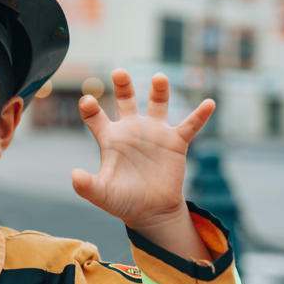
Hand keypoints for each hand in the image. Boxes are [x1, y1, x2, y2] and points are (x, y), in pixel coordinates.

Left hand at [71, 69, 213, 232]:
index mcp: (109, 138)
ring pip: (157, 104)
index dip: (90, 108)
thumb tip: (74, 175)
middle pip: (125, 100)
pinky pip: (190, 125)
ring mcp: (154, 133)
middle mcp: (131, 129)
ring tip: (158, 78)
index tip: (86, 101)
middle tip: (118, 72)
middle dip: (123, 85)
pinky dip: (200, 115)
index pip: (95, 116)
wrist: (149, 211)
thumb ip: (85, 185)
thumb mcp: (101, 194)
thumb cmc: (121, 200)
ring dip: (159, 91)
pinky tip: (209, 103)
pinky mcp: (175, 143)